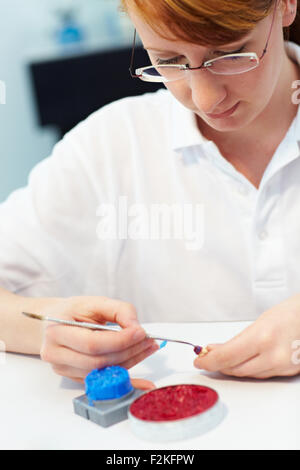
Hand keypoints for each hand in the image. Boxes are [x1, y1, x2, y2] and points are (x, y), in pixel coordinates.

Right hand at [40, 296, 158, 382]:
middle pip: (98, 361)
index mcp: (56, 330)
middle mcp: (55, 353)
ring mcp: (62, 369)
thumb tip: (136, 328)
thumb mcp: (95, 302)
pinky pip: (102, 381)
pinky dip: (124, 379)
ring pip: (101, 373)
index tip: (141, 333)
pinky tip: (142, 382)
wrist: (52, 323)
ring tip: (146, 348)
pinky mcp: (73, 378)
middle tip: (148, 341)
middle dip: (128, 352)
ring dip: (129, 362)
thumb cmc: (74, 311)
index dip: (120, 340)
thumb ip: (119, 310)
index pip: (92, 343)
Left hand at [194, 294, 299, 378]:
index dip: (209, 361)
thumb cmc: (288, 314)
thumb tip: (215, 351)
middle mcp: (272, 356)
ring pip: (248, 374)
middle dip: (218, 365)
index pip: (226, 357)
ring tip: (222, 358)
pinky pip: (261, 374)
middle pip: (235, 370)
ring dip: (232, 367)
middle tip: (206, 358)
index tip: (199, 361)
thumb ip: (237, 340)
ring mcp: (282, 367)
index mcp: (262, 338)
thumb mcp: (259, 323)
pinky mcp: (288, 372)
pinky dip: (248, 369)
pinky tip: (241, 361)